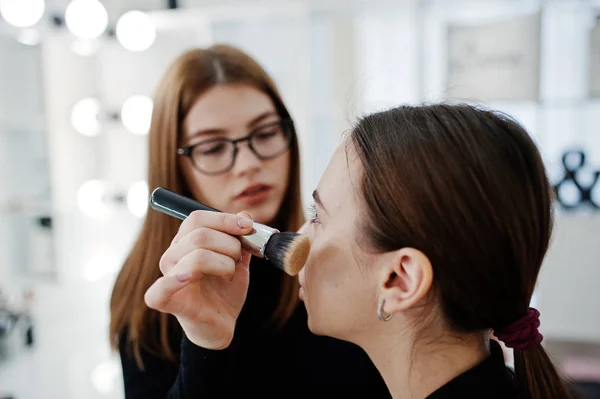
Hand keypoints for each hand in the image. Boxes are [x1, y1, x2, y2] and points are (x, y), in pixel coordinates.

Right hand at [144, 211, 253, 349]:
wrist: (222, 324)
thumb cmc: (225, 291)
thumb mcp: (238, 261)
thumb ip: (240, 238)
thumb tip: (245, 214)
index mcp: (186, 242)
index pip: (197, 218)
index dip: (225, 219)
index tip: (248, 227)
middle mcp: (172, 256)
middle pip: (199, 234)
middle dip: (230, 244)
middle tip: (239, 258)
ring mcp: (167, 277)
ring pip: (196, 255)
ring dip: (224, 263)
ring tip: (230, 274)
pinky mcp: (167, 301)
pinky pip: (160, 288)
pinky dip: (175, 280)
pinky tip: (191, 278)